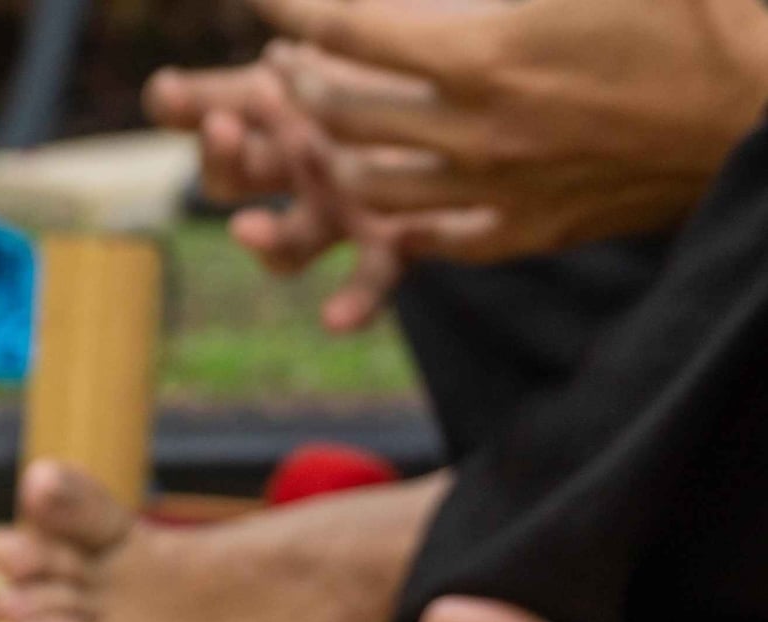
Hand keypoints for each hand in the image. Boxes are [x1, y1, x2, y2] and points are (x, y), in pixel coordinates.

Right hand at [145, 59, 407, 330]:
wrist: (464, 90)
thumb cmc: (374, 73)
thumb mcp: (298, 69)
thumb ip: (227, 88)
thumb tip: (160, 92)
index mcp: (269, 133)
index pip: (210, 139)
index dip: (198, 124)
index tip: (186, 97)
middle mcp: (294, 179)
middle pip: (236, 185)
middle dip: (225, 159)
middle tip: (223, 127)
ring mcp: (339, 217)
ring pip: (286, 246)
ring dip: (265, 241)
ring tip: (246, 231)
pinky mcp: (395, 241)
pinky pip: (370, 280)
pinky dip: (352, 306)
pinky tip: (334, 322)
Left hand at [257, 0, 767, 261]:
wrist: (767, 107)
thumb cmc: (693, 14)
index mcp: (485, 50)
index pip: (347, 30)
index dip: (295, 11)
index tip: (267, 4)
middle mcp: (476, 129)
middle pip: (342, 112)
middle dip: (299, 82)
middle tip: (287, 64)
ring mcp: (500, 189)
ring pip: (371, 184)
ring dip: (332, 154)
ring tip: (323, 129)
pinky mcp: (531, 229)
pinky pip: (436, 236)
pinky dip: (401, 215)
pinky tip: (388, 200)